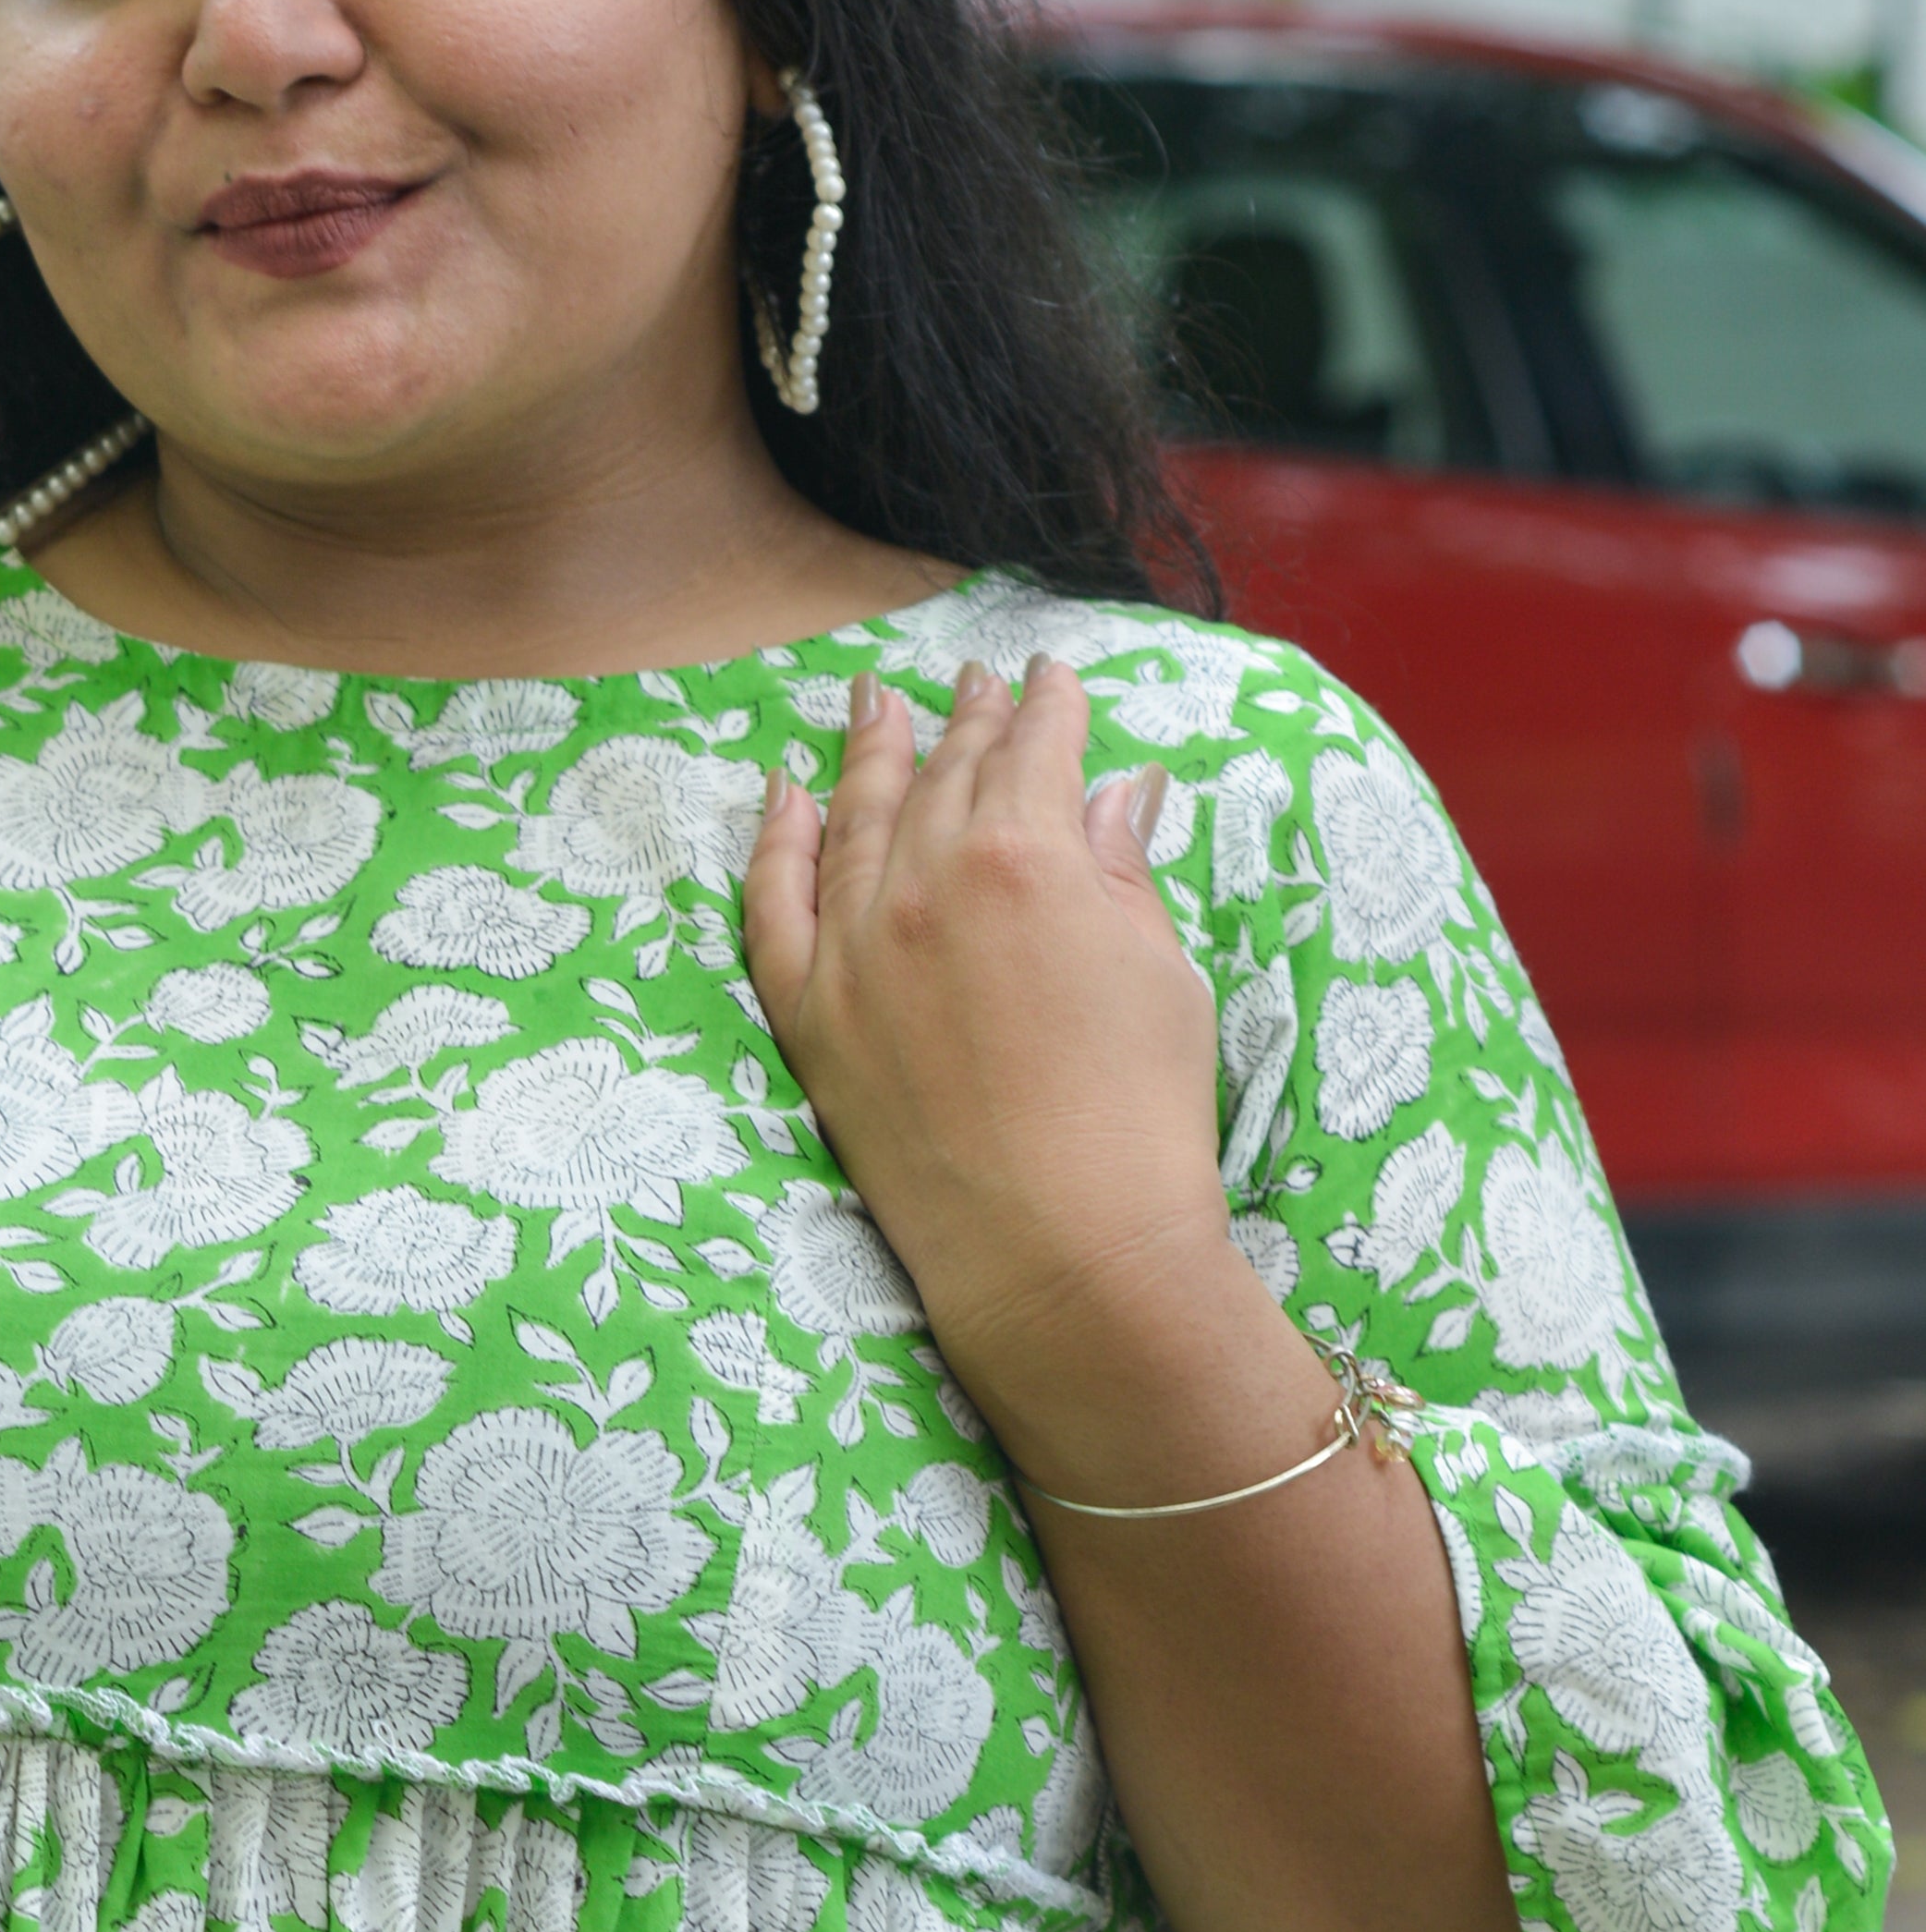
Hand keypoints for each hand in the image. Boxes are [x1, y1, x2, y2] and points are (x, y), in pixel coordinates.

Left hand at [743, 656, 1229, 1425]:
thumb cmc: (1142, 1118)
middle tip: (970, 680)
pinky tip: (782, 797)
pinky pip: (772, 905)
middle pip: (943, 774)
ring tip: (874, 703)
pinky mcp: (809, 1016)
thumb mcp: (1160, 973)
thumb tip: (1118, 791)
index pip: (1035, 750)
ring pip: (855, 819)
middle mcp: (926, 882)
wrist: (1064, 1253)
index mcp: (1027, 855)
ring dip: (867, 753)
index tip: (1048, 677)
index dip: (1047, 706)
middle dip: (963, 720)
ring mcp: (855, 948)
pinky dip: (774, 843)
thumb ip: (1122, 872)